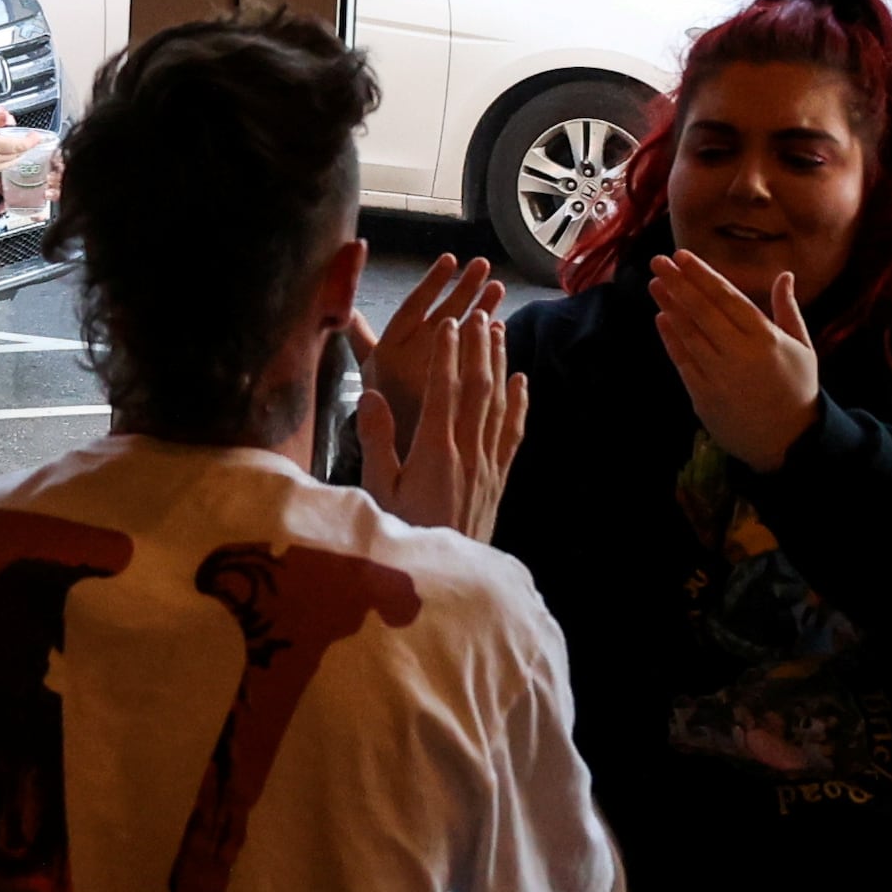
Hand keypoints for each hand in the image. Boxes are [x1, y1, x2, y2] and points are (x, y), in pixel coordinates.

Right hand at [0, 112, 24, 179]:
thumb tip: (8, 116)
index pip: (19, 146)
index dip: (30, 142)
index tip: (37, 136)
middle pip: (15, 157)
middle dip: (24, 149)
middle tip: (29, 140)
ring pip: (8, 165)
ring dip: (16, 157)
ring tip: (18, 148)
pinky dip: (5, 162)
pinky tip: (1, 156)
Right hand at [350, 255, 526, 535]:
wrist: (446, 578)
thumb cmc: (404, 533)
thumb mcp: (381, 492)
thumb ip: (377, 443)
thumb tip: (370, 395)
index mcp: (435, 452)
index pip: (443, 392)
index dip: (447, 356)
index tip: (448, 325)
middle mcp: (467, 452)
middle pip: (477, 390)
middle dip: (478, 349)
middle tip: (479, 313)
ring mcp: (486, 464)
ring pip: (497, 405)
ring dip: (498, 365)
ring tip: (499, 330)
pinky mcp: (497, 478)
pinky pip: (512, 433)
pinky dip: (518, 404)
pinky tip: (521, 381)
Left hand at [647, 252, 825, 473]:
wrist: (789, 442)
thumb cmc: (797, 388)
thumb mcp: (803, 346)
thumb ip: (788, 309)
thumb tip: (784, 274)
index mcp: (765, 337)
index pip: (727, 297)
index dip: (702, 275)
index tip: (683, 255)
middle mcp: (738, 352)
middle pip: (701, 310)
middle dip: (678, 282)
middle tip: (658, 261)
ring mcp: (718, 374)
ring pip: (688, 333)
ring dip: (669, 306)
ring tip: (655, 284)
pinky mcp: (703, 395)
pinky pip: (682, 360)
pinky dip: (671, 338)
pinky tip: (661, 318)